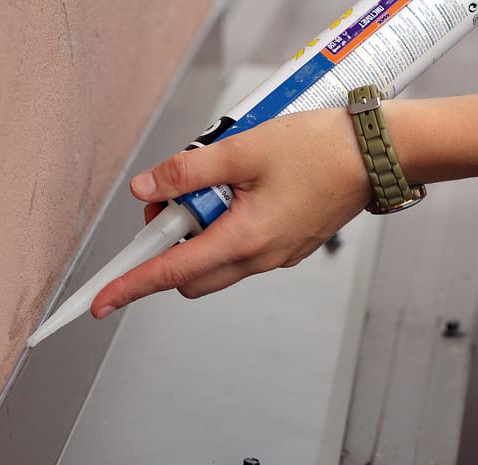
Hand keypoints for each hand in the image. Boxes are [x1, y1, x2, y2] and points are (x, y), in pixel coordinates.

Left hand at [91, 108, 371, 316]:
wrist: (375, 155)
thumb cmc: (321, 151)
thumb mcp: (242, 150)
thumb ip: (188, 170)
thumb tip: (148, 187)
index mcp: (245, 239)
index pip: (171, 271)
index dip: (131, 286)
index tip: (103, 300)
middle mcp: (260, 257)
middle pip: (191, 273)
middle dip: (169, 246)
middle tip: (175, 199)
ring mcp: (277, 255)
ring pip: (218, 259)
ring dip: (201, 231)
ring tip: (217, 183)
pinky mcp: (288, 245)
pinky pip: (243, 247)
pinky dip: (227, 225)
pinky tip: (243, 188)